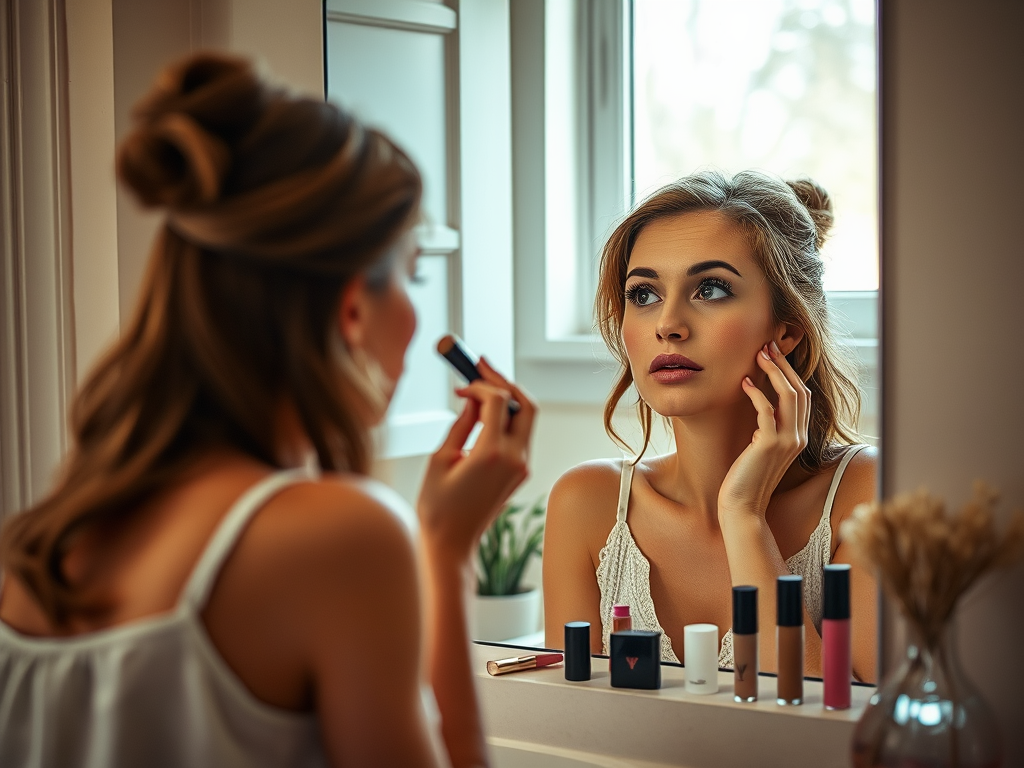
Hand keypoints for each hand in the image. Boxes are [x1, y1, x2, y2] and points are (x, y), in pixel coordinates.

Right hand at [417, 357, 536, 559]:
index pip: (499, 400)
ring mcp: (522, 466)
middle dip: (505, 382)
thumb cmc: (438, 505)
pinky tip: (485, 413)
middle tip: (482, 367)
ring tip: (482, 387)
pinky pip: (520, 435)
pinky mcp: (520, 472)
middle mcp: (515, 458)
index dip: (481, 385)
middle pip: (526, 404)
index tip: (462, 384)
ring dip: (507, 398)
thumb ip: (462, 424)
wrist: (452, 542)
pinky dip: (506, 418)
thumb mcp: (441, 458)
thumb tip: (473, 400)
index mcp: (492, 453)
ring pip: (526, 418)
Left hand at [718, 341, 809, 523]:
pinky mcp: (769, 445)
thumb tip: (761, 405)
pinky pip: (767, 411)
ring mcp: (786, 441)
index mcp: (798, 436)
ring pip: (788, 396)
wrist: (742, 507)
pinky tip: (744, 383)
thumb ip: (767, 428)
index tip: (774, 354)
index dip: (790, 372)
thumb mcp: (761, 448)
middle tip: (767, 345)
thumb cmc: (746, 477)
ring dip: (773, 372)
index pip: (802, 396)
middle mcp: (798, 437)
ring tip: (759, 355)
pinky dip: (756, 394)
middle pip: (799, 390)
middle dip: (784, 365)